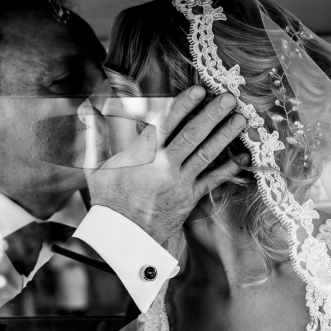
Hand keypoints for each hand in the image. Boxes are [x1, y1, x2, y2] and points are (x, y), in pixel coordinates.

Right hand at [83, 86, 248, 243]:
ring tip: (240, 119)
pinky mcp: (190, 198)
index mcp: (142, 156)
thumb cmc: (108, 201)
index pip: (165, 124)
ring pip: (206, 154)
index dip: (183, 105)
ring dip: (225, 135)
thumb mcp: (95, 167)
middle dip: (212, 115)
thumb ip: (95, 135)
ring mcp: (180, 183)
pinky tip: (244, 157)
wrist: (123, 239)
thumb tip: (86, 106)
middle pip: (192, 136)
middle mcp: (164, 167)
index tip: (198, 90)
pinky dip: (229, 169)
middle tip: (229, 98)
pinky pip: (212, 181)